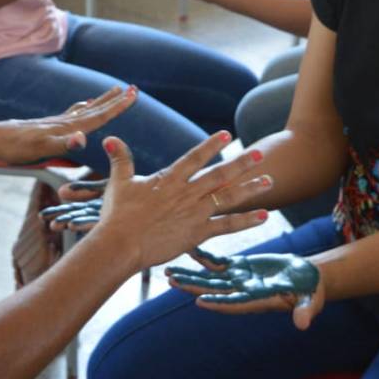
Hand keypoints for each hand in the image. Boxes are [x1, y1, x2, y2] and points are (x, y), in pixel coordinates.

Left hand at [0, 86, 135, 165]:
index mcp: (68, 128)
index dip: (117, 106)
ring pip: (86, 109)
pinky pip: (73, 113)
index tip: (134, 94)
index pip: (99, 116)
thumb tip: (82, 139)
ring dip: (102, 101)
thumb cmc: (15, 148)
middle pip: (96, 109)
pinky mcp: (47, 125)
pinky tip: (83, 105)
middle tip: (133, 88)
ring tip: (114, 91)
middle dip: (115, 100)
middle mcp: (64, 122)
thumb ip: (62, 145)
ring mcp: (56, 122)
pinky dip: (83, 108)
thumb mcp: (40, 150)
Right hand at [46, 133, 272, 270]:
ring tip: (269, 181)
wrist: (120, 244)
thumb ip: (121, 159)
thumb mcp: (119, 183)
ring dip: (250, 188)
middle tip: (260, 153)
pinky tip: (264, 215)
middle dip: (241, 163)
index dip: (211, 145)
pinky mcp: (197, 233)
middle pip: (220, 174)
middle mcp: (187, 192)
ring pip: (228, 197)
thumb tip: (109, 138)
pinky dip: (246, 220)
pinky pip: (227, 225)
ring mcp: (195, 212)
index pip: (195, 157)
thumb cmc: (117, 215)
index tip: (227, 135)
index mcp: (169, 179)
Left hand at [166, 248, 324, 329]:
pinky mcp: (239, 266)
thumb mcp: (310, 299)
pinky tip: (188, 249)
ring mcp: (238, 279)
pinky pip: (217, 262)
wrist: (307, 278)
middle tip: (172, 282)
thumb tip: (302, 324)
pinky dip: (202, 256)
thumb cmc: (310, 290)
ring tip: (169, 272)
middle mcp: (242, 291)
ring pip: (209, 277)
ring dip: (190, 274)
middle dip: (192, 287)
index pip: (235, 303)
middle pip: (213, 290)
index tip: (200, 301)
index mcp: (257, 300)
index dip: (218, 302)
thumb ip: (305, 311)